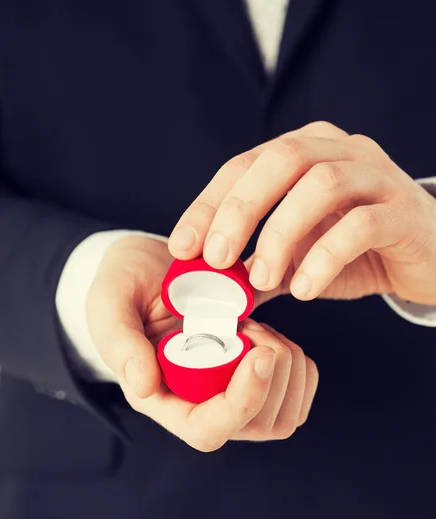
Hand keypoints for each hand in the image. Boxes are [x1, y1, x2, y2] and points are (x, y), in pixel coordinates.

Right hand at [86, 236, 317, 450]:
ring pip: (284, 414)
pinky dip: (299, 363)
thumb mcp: (109, 302)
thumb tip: (143, 385)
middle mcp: (198, 405)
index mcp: (160, 397)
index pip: (208, 429)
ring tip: (254, 328)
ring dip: (285, 363)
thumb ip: (118, 341)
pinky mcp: (258, 383)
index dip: (242, 401)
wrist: (152, 268)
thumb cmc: (125, 285)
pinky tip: (269, 336)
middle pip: (255, 424)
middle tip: (247, 324)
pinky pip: (298, 391)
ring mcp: (231, 397)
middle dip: (269, 371)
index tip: (260, 353)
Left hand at [168, 121, 435, 305]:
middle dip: (240, 209)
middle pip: (283, 158)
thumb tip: (209, 293)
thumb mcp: (296, 258)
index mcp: (306, 152)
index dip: (209, 203)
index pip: (246, 164)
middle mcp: (340, 150)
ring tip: (264, 279)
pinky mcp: (403, 210)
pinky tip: (306, 289)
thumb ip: (257, 269)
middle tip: (217, 258)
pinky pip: (361, 225)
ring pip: (321, 185)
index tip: (182, 247)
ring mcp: (376, 175)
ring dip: (281, 235)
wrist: (425, 258)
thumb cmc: (355, 252)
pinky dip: (324, 257)